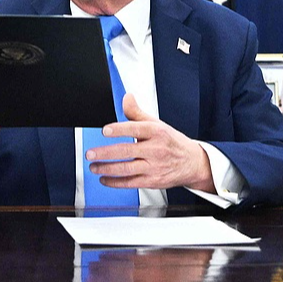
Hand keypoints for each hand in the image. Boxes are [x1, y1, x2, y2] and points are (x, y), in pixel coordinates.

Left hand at [85, 92, 214, 192]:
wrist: (192, 163)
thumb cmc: (172, 142)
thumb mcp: (157, 124)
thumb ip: (137, 113)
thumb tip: (126, 98)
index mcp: (156, 132)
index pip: (136, 129)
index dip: (119, 130)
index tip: (104, 131)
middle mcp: (156, 150)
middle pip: (127, 151)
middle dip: (106, 153)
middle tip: (90, 153)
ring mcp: (154, 167)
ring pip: (127, 169)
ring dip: (107, 169)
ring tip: (93, 166)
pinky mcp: (152, 181)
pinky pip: (131, 183)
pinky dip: (115, 182)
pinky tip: (104, 179)